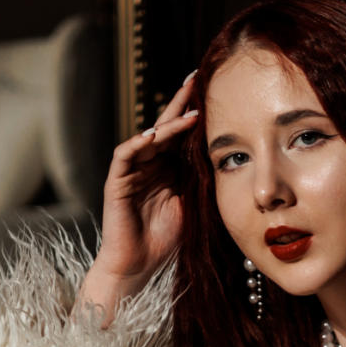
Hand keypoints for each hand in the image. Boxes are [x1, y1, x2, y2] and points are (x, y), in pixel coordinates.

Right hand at [89, 71, 201, 289]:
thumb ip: (203, 181)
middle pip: (165, 126)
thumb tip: (229, 158)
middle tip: (195, 79)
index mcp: (169, 168)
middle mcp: (150, 164)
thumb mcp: (194, 205)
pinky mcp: (117, 182)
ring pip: (148, 137)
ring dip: (166, 124)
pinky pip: (125, 155)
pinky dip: (138, 143)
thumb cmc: (167, 241)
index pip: (183, 134)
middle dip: (180, 103)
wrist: (138, 267)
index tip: (213, 91)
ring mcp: (132, 171)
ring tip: (187, 112)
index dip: (195, 113)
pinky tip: (154, 135)